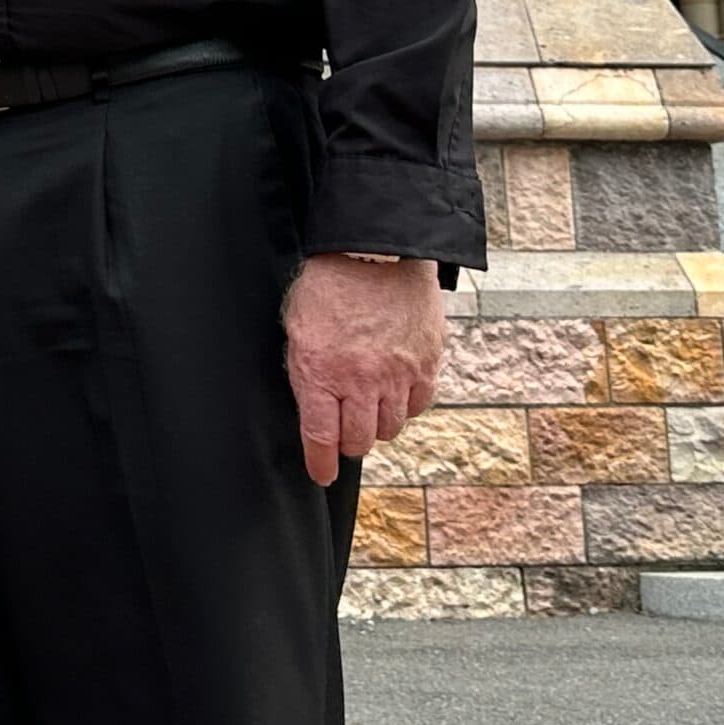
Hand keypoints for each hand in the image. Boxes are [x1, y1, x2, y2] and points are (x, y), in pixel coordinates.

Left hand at [281, 253, 447, 487]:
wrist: (375, 250)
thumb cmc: (328, 285)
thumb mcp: (297, 327)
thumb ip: (305, 371)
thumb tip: (313, 408)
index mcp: (320, 371)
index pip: (320, 437)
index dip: (320, 463)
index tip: (321, 474)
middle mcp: (360, 380)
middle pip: (358, 440)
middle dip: (347, 441)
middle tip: (343, 428)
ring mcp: (397, 375)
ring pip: (390, 428)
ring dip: (376, 423)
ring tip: (368, 403)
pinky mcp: (426, 364)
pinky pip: (417, 406)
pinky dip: (404, 405)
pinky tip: (393, 387)